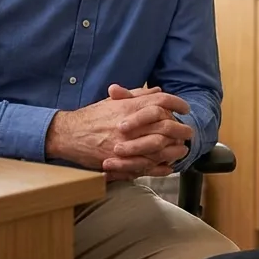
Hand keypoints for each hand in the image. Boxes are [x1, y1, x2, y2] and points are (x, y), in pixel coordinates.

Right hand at [45, 85, 191, 180]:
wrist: (69, 134)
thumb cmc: (92, 117)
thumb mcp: (113, 101)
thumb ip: (136, 95)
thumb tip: (158, 91)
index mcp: (128, 107)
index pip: (161, 101)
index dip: (177, 103)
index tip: (185, 109)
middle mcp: (129, 124)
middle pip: (165, 125)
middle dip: (181, 129)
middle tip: (189, 131)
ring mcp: (126, 144)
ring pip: (159, 147)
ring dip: (174, 149)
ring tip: (182, 149)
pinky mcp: (120, 161)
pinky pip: (147, 165)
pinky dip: (160, 167)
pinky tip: (168, 166)